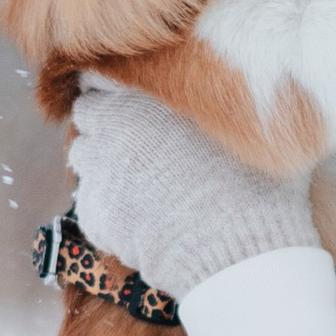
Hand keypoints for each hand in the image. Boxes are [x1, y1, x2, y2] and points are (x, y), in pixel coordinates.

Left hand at [68, 77, 319, 303]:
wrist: (236, 252)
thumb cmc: (252, 185)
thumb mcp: (250, 127)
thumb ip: (227, 101)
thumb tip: (244, 86)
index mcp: (142, 101)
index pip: (105, 82)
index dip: (122, 95)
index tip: (138, 106)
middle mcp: (111, 132)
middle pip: (88, 116)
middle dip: (107, 125)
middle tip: (139, 143)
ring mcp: (98, 176)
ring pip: (82, 158)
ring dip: (102, 163)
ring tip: (137, 181)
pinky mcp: (96, 219)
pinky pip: (89, 204)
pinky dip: (107, 208)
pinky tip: (139, 217)